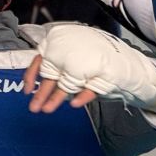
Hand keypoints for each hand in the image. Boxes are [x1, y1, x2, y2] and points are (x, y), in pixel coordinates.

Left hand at [24, 24, 155, 117]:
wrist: (129, 68)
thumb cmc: (98, 67)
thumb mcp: (74, 68)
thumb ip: (58, 72)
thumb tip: (34, 85)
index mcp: (66, 46)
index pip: (42, 57)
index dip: (32, 74)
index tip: (26, 90)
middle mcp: (76, 51)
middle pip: (53, 71)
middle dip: (42, 92)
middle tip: (34, 108)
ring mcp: (91, 61)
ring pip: (69, 80)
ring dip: (57, 97)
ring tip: (48, 110)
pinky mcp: (106, 73)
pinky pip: (93, 85)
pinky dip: (84, 95)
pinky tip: (76, 104)